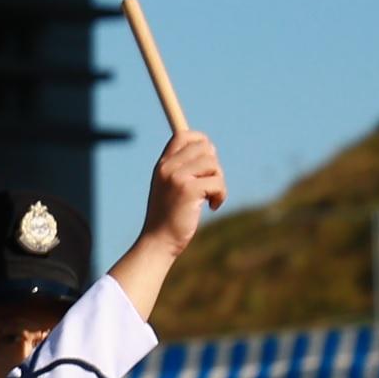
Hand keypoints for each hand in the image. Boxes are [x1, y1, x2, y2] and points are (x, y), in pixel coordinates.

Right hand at [140, 127, 225, 253]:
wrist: (158, 242)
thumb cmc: (167, 218)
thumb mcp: (169, 188)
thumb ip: (182, 169)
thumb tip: (209, 151)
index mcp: (162, 165)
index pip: (183, 135)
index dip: (201, 140)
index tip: (209, 156)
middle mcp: (167, 168)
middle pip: (204, 148)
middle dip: (214, 165)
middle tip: (210, 184)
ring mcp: (177, 178)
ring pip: (213, 164)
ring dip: (219, 182)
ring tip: (210, 198)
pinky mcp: (189, 190)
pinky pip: (217, 183)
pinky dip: (220, 196)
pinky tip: (211, 207)